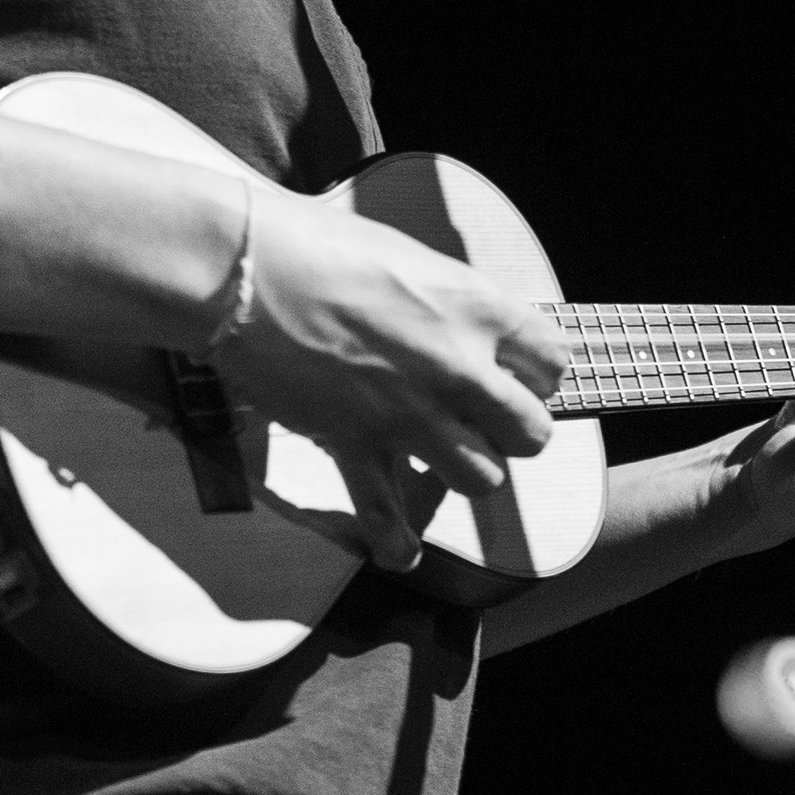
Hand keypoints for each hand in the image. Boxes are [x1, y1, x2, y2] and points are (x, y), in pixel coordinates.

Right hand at [212, 188, 567, 572]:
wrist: (242, 272)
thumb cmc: (317, 245)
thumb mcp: (411, 256)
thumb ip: (452, 303)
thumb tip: (468, 327)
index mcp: (476, 308)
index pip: (551, 359)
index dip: (537, 369)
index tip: (517, 369)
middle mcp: (456, 369)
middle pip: (530, 431)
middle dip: (515, 427)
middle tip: (488, 414)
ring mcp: (408, 415)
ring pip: (482, 478)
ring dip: (469, 468)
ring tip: (448, 452)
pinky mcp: (356, 445)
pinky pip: (388, 515)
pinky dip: (397, 540)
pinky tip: (405, 550)